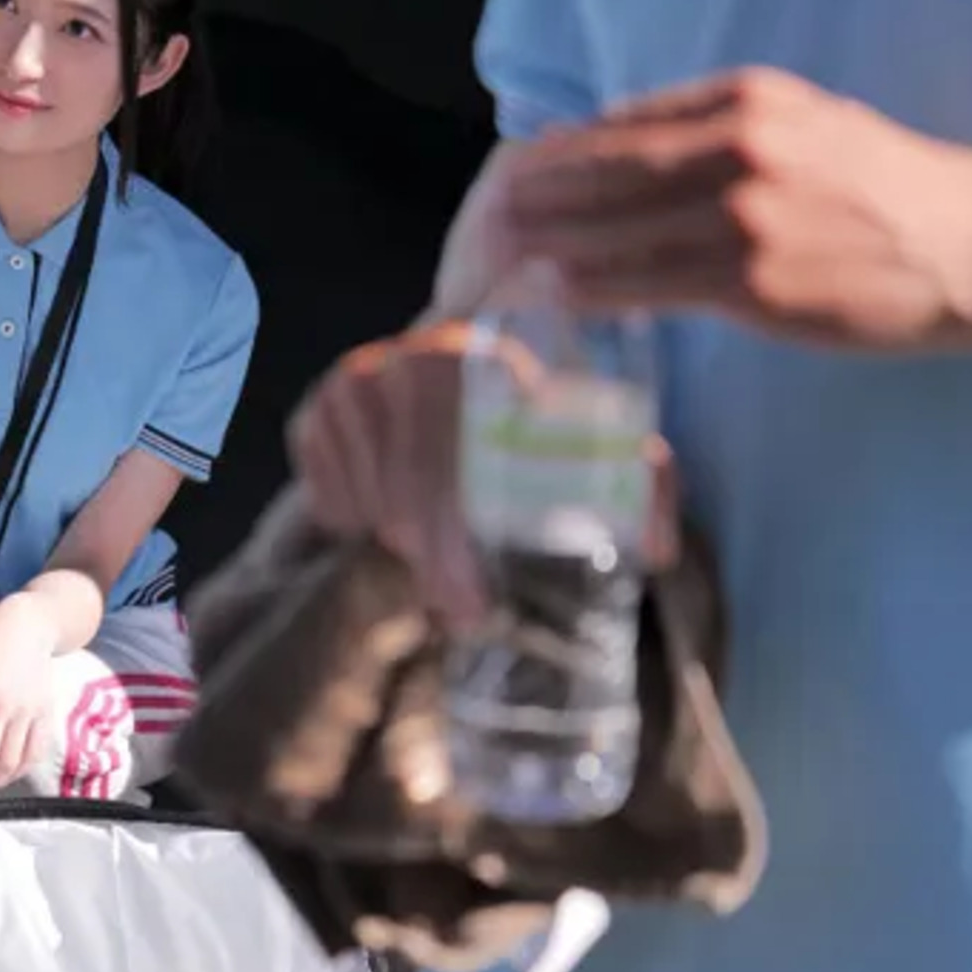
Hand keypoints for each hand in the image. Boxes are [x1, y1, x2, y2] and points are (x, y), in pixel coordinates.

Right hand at [287, 323, 677, 625]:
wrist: (465, 359)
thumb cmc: (537, 411)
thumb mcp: (596, 434)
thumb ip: (642, 483)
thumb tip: (658, 551)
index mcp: (469, 362)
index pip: (444, 479)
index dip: (453, 557)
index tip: (473, 611)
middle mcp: (397, 365)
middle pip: (402, 504)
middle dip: (434, 563)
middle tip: (466, 604)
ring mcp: (347, 387)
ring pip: (368, 508)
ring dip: (402, 539)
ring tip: (443, 539)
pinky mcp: (313, 414)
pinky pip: (329, 501)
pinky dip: (358, 520)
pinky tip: (395, 505)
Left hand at [498, 67, 971, 347]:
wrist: (968, 245)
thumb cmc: (872, 186)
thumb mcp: (796, 119)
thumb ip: (703, 120)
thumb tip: (606, 130)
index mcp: (744, 103)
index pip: (620, 129)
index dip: (554, 156)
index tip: (508, 174)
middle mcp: (738, 151)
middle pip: (604, 176)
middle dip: (535, 199)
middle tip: (482, 217)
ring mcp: (742, 218)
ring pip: (615, 232)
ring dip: (547, 246)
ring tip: (497, 257)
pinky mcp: (751, 282)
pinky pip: (648, 285)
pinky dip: (592, 289)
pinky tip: (554, 293)